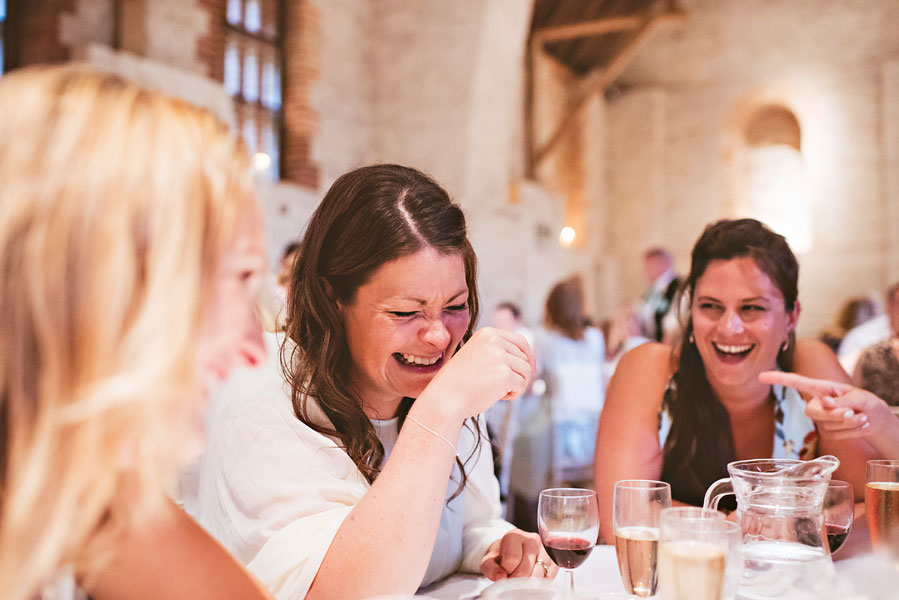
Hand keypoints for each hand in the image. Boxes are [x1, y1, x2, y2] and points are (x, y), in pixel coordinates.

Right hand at [420, 327, 534, 420]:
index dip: (529, 356)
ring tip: (500, 392)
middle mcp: (494, 341)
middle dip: (518, 375)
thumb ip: (498, 352)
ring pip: (526, 372)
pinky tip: (498, 397)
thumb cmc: (459, 381)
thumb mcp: (477, 355)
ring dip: (517, 385)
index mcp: (488, 333)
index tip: (531, 369)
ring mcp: (500, 357)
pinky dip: (513, 394)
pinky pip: (521, 385)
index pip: (520, 341)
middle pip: (524, 358)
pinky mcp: (505, 375)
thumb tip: (528, 359)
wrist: (445, 398)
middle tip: (503, 387)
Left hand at [480, 529, 556, 580]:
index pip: (512, 559)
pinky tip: (532, 581)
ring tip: (521, 579)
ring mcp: (545, 550)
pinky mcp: (554, 561)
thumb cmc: (500, 557)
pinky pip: (549, 577)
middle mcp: (532, 539)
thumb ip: (491, 569)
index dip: (506, 571)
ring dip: (528, 583)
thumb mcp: (489, 561)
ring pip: (539, 574)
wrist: (511, 554)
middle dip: (516, 579)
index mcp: (515, 535)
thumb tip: (501, 577)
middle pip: (526, 568)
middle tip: (511, 578)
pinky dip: (540, 584)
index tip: (503, 571)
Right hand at [758, 371, 891, 438]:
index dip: (778, 379)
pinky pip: (835, 435)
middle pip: (812, 411)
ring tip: (862, 416)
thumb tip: (826, 404)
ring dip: (849, 423)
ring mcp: (820, 418)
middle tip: (853, 412)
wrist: (875, 418)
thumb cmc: (866, 402)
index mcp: (821, 388)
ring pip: (827, 425)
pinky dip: (852, 431)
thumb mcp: (859, 398)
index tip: (761, 377)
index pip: (795, 382)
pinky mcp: (826, 431)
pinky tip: (859, 424)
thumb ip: (842, 401)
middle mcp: (816, 402)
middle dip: (835, 415)